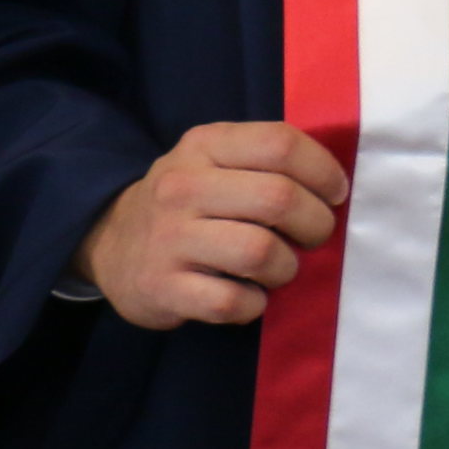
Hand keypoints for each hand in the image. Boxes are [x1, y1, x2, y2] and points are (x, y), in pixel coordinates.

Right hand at [78, 122, 347, 330]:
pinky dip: (254, 304)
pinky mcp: (161, 287)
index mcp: (205, 146)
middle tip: (311, 237)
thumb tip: (338, 185)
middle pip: (279, 199)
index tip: (334, 195)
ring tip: (277, 268)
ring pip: (260, 252)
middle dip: (315, 224)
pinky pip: (232, 301)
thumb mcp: (217, 161)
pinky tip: (248, 296)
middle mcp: (182, 187)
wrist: (110, 245)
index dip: (323, 172)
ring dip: (286, 267)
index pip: (280, 144)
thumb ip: (269, 160)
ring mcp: (168, 238)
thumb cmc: (190, 204)